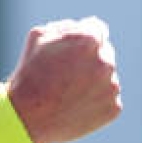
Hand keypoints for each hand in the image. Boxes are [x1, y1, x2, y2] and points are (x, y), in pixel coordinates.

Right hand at [5, 16, 121, 142]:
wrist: (27, 117)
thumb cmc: (29, 74)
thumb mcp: (38, 37)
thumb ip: (66, 26)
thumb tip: (85, 25)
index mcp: (89, 40)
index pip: (97, 29)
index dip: (84, 38)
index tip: (75, 49)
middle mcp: (106, 62)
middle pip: (104, 53)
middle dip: (89, 59)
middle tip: (67, 74)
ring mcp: (111, 86)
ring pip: (107, 77)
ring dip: (94, 80)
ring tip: (68, 92)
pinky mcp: (113, 108)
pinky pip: (108, 98)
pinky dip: (96, 100)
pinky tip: (76, 105)